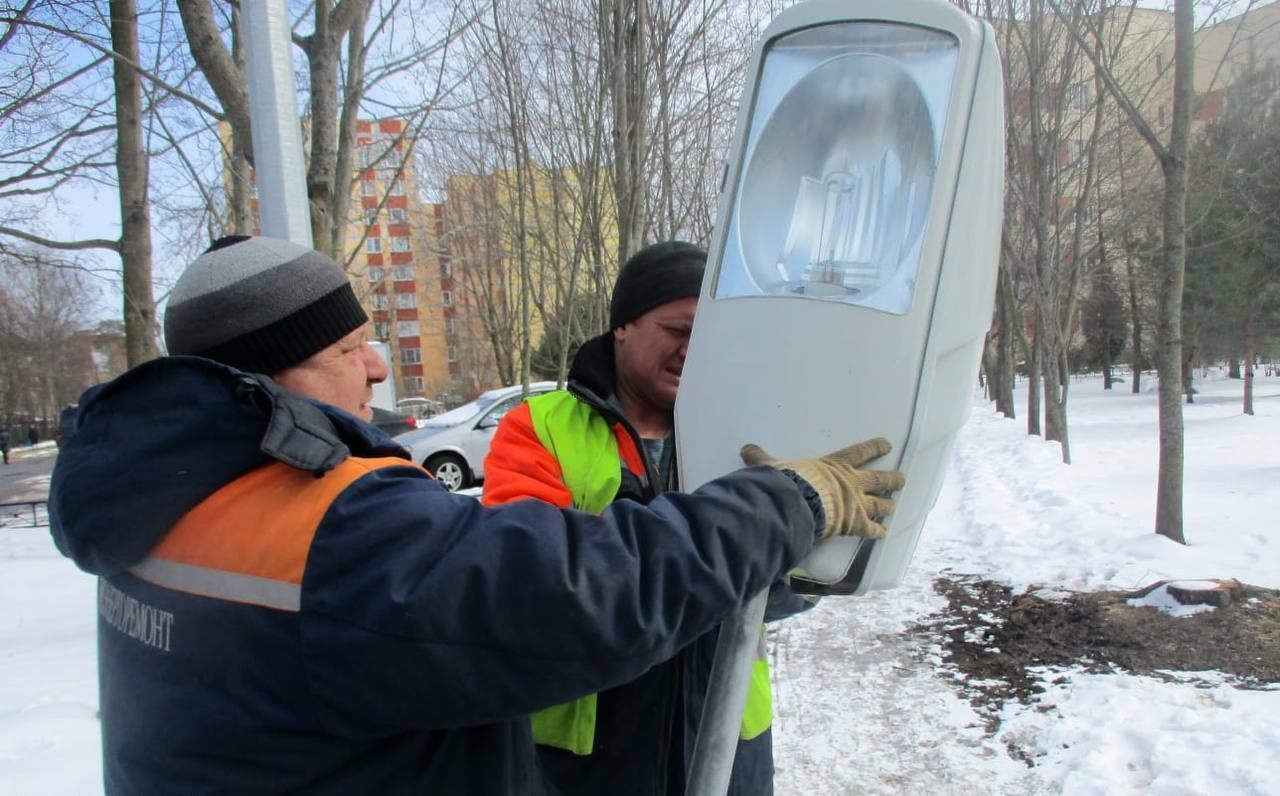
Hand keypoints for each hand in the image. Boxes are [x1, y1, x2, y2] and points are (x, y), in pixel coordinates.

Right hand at [741, 438, 904, 539]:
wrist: (798, 502)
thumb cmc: (789, 481)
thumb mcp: (775, 467)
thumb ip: (763, 459)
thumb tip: (746, 449)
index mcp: (835, 465)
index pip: (859, 453)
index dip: (874, 448)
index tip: (887, 445)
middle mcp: (851, 483)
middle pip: (878, 479)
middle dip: (891, 479)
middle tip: (901, 479)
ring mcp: (856, 503)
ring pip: (879, 504)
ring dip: (888, 505)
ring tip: (895, 505)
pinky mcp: (855, 524)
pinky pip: (871, 529)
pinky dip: (878, 531)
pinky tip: (883, 534)